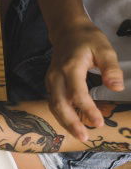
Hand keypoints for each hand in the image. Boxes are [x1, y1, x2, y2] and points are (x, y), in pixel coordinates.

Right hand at [45, 20, 124, 141]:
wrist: (67, 31)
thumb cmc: (87, 39)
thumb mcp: (104, 49)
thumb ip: (110, 69)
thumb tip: (116, 88)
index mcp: (70, 68)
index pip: (77, 94)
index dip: (88, 110)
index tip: (100, 122)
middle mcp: (56, 76)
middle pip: (60, 104)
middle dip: (71, 123)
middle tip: (85, 137)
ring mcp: (51, 80)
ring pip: (54, 106)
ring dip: (65, 122)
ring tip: (79, 135)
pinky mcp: (51, 84)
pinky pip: (54, 102)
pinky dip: (62, 115)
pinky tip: (73, 123)